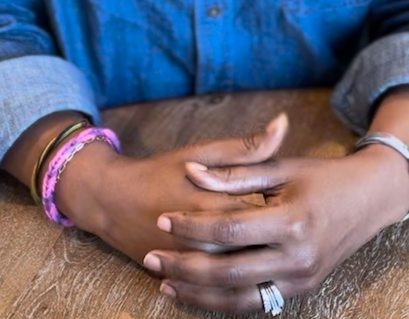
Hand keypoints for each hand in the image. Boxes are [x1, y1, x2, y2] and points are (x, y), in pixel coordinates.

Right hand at [55, 114, 290, 268]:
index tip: (296, 198)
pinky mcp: (184, 275)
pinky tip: (253, 267)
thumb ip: (246, 146)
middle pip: (256, 243)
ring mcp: (193, 261)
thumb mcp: (202, 151)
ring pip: (240, 268)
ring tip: (272, 245)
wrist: (111, 202)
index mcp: (214, 201)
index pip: (265, 211)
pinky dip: (238, 278)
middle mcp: (204, 237)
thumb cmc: (160, 172)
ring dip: (261, 259)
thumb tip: (283, 124)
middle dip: (275, 236)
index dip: (285, 206)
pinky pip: (219, 284)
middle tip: (288, 226)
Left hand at [141, 144, 408, 311]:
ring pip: (238, 297)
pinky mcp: (301, 290)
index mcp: (291, 221)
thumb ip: (235, 173)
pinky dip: (222, 302)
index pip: (227, 229)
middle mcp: (297, 257)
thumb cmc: (322, 177)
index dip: (191, 225)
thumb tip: (191, 172)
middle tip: (151, 257)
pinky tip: (196, 294)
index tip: (162, 219)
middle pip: (227, 270)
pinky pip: (255, 303)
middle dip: (184, 266)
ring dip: (198, 293)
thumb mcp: (281, 168)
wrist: (369, 199)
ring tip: (164, 283)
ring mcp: (301, 279)